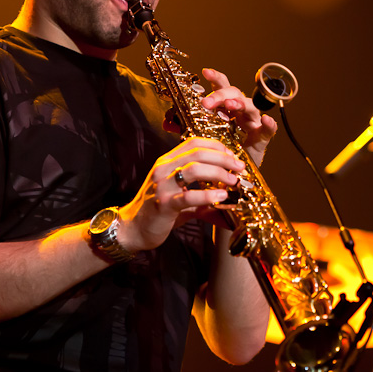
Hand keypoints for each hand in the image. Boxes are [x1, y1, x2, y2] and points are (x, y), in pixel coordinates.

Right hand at [117, 137, 244, 251]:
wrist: (132, 229)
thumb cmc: (158, 212)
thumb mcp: (182, 198)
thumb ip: (204, 197)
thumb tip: (229, 203)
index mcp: (167, 162)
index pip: (194, 142)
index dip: (217, 146)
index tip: (233, 155)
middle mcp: (164, 169)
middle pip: (198, 153)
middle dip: (223, 158)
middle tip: (240, 167)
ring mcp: (162, 185)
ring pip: (194, 169)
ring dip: (219, 172)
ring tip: (234, 181)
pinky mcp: (163, 204)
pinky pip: (188, 196)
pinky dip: (208, 195)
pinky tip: (221, 197)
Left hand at [199, 68, 277, 166]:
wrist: (234, 172)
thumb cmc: (221, 150)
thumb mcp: (205, 135)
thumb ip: (192, 126)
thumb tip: (170, 121)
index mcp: (227, 108)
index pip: (222, 88)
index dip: (216, 78)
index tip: (205, 72)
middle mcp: (241, 112)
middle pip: (235, 93)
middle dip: (221, 95)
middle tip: (207, 103)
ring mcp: (253, 123)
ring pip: (250, 107)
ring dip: (239, 104)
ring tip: (231, 105)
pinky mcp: (262, 138)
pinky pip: (268, 130)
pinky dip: (268, 124)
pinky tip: (266, 120)